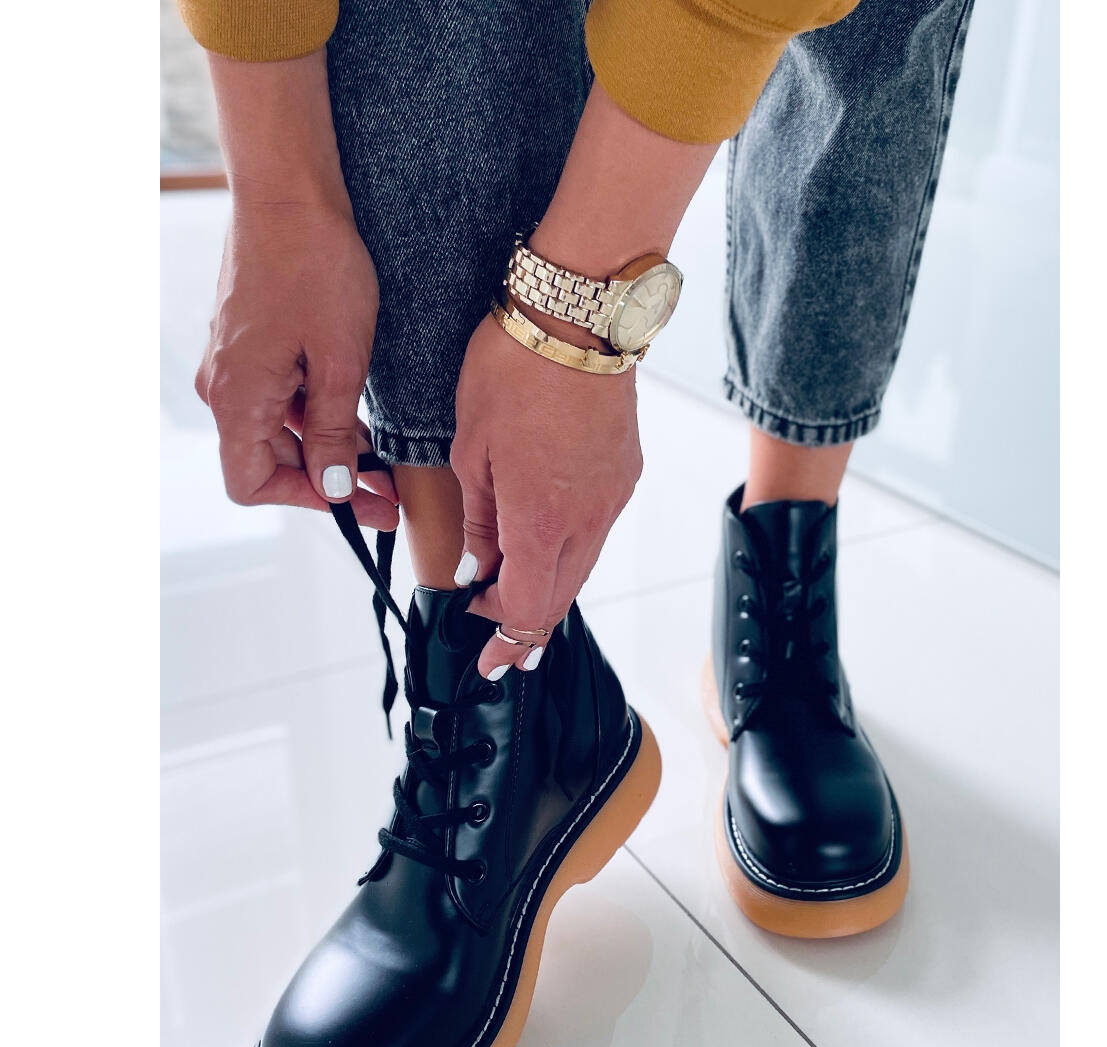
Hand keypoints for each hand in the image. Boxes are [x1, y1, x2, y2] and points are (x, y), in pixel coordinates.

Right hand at [194, 203, 398, 529]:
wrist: (289, 192)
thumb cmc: (315, 267)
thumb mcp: (340, 362)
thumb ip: (332, 433)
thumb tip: (333, 490)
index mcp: (237, 398)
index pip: (251, 484)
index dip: (306, 502)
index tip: (358, 504)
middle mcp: (224, 387)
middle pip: (268, 460)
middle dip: (328, 480)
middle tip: (387, 493)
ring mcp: (234, 364)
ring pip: (278, 430)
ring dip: (326, 448)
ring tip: (382, 460)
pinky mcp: (249, 345)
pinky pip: (279, 397)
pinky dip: (316, 414)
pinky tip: (357, 417)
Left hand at [451, 313, 642, 676]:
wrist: (579, 317)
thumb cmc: (512, 371)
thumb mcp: (470, 449)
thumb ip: (477, 520)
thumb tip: (476, 568)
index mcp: (541, 522)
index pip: (526, 610)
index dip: (504, 641)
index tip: (485, 658)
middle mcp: (588, 522)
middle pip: (559, 600)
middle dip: (525, 628)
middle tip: (498, 643)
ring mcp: (613, 500)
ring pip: (581, 567)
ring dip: (547, 588)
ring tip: (514, 593)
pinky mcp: (625, 475)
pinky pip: (596, 531)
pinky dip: (568, 551)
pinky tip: (545, 541)